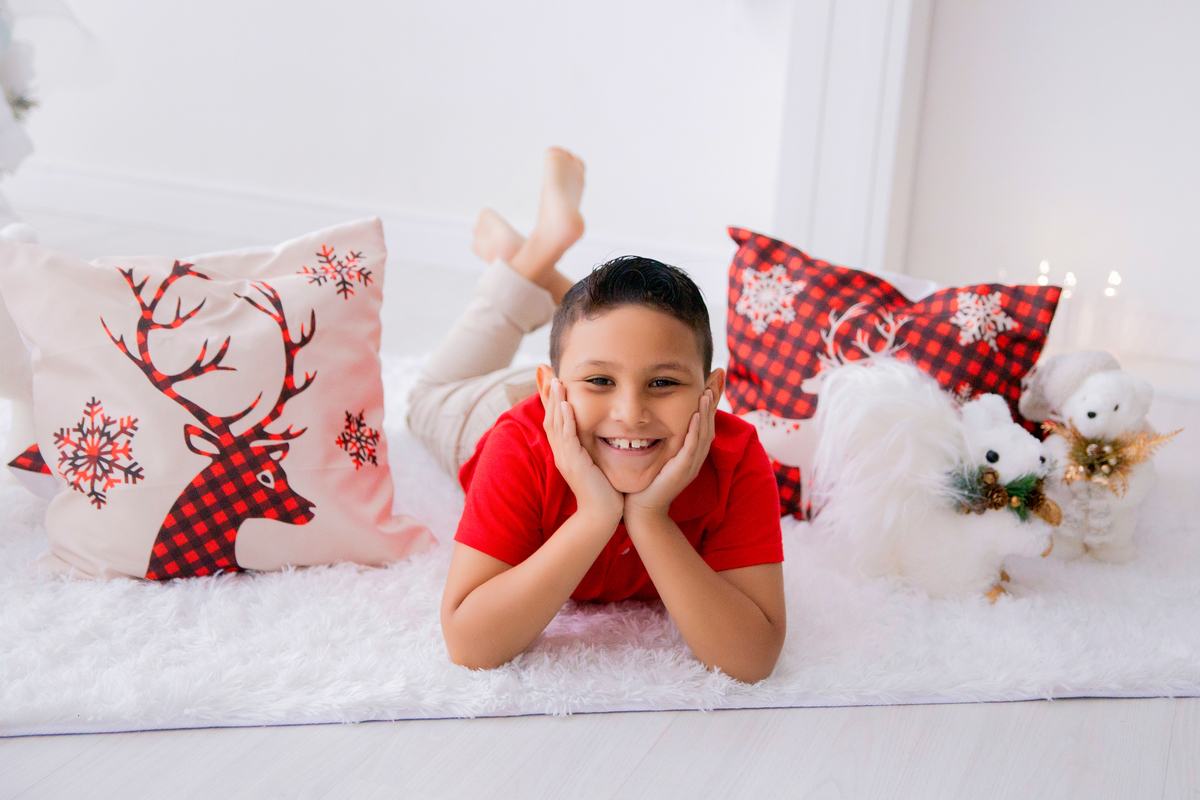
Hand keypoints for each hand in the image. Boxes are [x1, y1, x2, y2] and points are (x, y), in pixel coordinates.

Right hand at [543, 378, 623, 522]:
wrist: (602, 515)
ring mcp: (565, 458)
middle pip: (550, 418)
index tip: (551, 380)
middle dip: (548, 395)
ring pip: (556, 424)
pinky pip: (568, 437)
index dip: (551, 400)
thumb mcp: (595, 463)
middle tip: (546, 372)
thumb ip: (592, 447)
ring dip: (555, 402)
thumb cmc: (603, 491)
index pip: (555, 420)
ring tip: (555, 381)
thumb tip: (599, 433)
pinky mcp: (574, 464)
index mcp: (565, 452)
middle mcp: (561, 453)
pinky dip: (567, 420)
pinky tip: (567, 406)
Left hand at [625, 389, 716, 518]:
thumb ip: (662, 437)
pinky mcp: (682, 471)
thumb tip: (655, 417)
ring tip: (708, 391)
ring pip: (704, 433)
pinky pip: (692, 447)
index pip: (705, 420)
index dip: (711, 399)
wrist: (642, 509)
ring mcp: (691, 464)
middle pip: (710, 422)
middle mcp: (695, 457)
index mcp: (692, 451)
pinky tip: (697, 415)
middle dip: (715, 397)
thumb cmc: (647, 481)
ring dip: (707, 411)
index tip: (714, 376)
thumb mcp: (659, 454)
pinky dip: (695, 430)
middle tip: (719, 374)